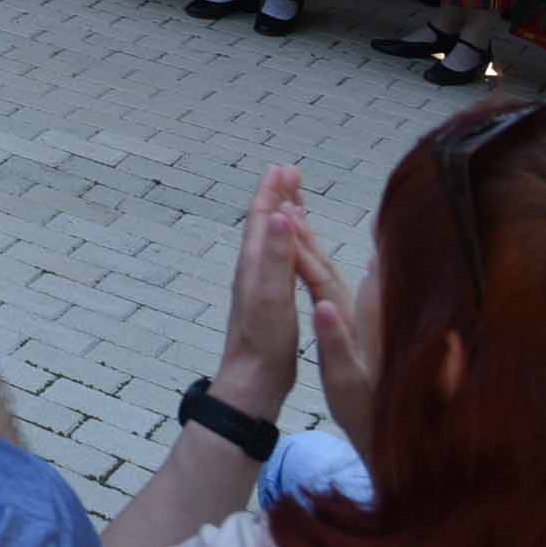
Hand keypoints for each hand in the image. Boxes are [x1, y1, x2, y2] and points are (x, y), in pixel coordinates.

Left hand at [206, 164, 307, 418]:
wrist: (253, 379)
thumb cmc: (265, 340)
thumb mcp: (273, 295)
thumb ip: (277, 256)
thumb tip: (280, 213)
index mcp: (253, 263)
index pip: (262, 216)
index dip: (273, 191)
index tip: (284, 167)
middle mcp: (252, 269)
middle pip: (264, 223)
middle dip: (276, 196)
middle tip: (290, 173)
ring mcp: (258, 285)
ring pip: (270, 241)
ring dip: (281, 217)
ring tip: (293, 202)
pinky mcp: (268, 301)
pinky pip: (277, 261)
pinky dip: (287, 244)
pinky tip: (293, 252)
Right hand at [288, 203, 373, 456]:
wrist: (390, 429)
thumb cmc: (366, 408)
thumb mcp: (347, 380)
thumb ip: (335, 341)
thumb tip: (321, 304)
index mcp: (353, 319)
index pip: (321, 275)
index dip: (302, 246)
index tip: (283, 214)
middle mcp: (359, 311)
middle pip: (327, 265)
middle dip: (306, 233)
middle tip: (286, 197)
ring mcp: (357, 317)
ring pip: (330, 271)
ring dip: (311, 244)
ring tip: (293, 215)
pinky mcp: (355, 325)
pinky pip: (332, 283)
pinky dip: (318, 264)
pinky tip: (312, 255)